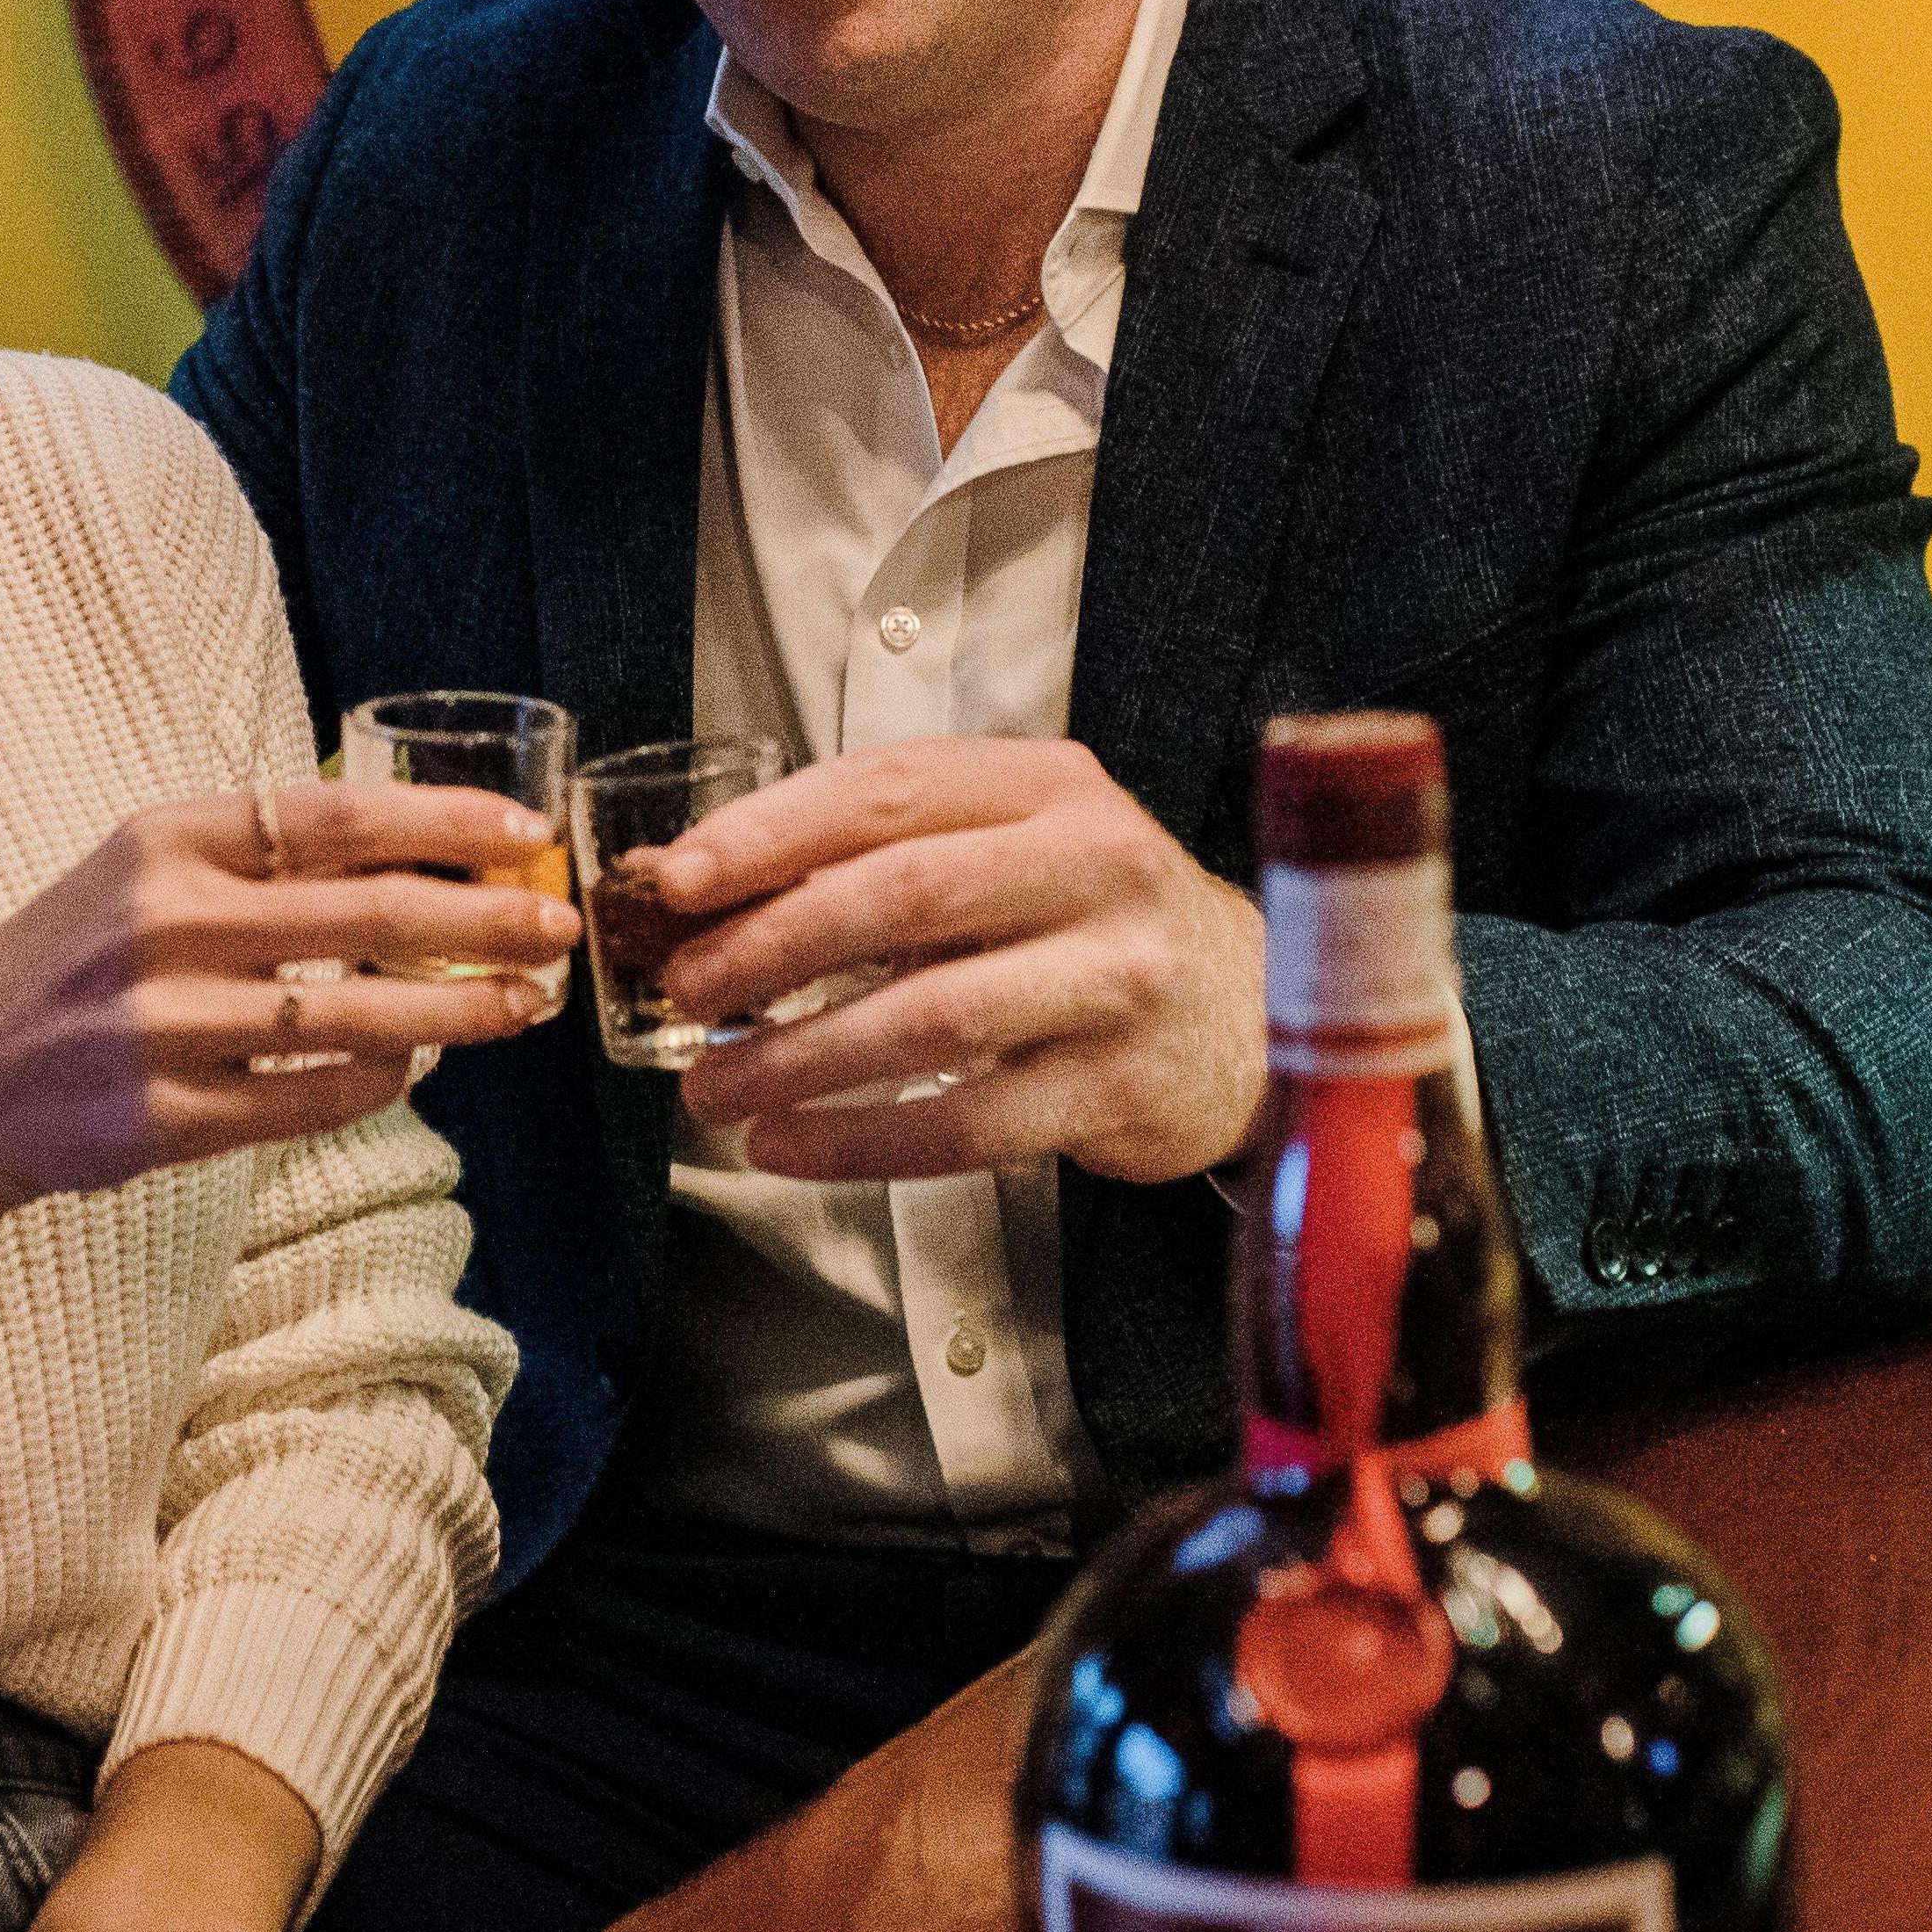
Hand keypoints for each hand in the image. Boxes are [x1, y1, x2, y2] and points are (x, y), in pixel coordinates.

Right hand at [0, 782, 580, 1207]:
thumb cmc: (72, 959)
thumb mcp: (142, 869)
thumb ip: (259, 856)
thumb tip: (418, 854)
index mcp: (166, 839)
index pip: (335, 816)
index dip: (443, 823)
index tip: (525, 832)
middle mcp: (166, 922)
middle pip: (366, 915)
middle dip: (483, 921)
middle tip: (559, 925)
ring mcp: (166, 1026)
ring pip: (354, 1016)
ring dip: (457, 1013)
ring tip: (524, 1008)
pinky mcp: (165, 1117)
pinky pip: (310, 1098)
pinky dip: (379, 1082)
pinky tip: (418, 1066)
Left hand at [648, 738, 1265, 1183]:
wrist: (1255, 1012)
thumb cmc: (1091, 919)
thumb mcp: (1007, 846)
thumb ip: (874, 852)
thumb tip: (693, 884)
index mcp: (1048, 786)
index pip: (886, 788)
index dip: (769, 833)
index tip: (675, 879)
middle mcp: (1095, 866)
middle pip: (901, 897)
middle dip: (769, 946)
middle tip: (684, 988)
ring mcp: (1116, 979)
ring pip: (927, 1018)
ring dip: (797, 1058)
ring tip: (711, 1085)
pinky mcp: (1119, 1087)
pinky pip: (967, 1124)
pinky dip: (860, 1140)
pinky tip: (785, 1145)